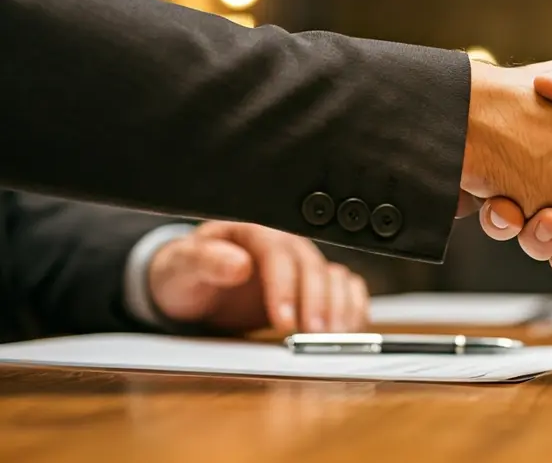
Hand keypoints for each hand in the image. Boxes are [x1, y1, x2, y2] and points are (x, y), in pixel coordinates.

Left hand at [148, 221, 369, 332]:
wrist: (193, 284)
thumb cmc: (187, 272)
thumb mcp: (182, 265)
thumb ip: (205, 261)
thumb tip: (237, 264)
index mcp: (254, 232)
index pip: (278, 254)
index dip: (285, 287)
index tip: (284, 320)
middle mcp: (285, 246)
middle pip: (313, 266)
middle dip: (318, 302)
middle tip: (315, 334)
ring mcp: (302, 265)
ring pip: (334, 277)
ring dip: (340, 306)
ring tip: (334, 335)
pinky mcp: (312, 286)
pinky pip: (345, 289)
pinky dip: (352, 306)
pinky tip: (349, 326)